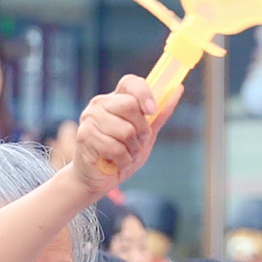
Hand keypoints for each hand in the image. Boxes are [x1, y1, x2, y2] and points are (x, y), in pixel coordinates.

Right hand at [72, 75, 181, 196]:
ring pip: (125, 130)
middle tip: (136, 143)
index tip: (152, 111)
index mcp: (115, 99)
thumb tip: (178, 90)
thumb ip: (159, 115)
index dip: (144, 94)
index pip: (130, 83)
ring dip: (132, 150)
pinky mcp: (84, 136)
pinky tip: (115, 163)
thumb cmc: (119, 155)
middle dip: (141, 130)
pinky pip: (115, 148)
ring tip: (124, 155)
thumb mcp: (145, 136)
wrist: (95, 179)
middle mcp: (99, 104)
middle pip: (130, 106)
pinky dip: (122, 160)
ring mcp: (89, 118)